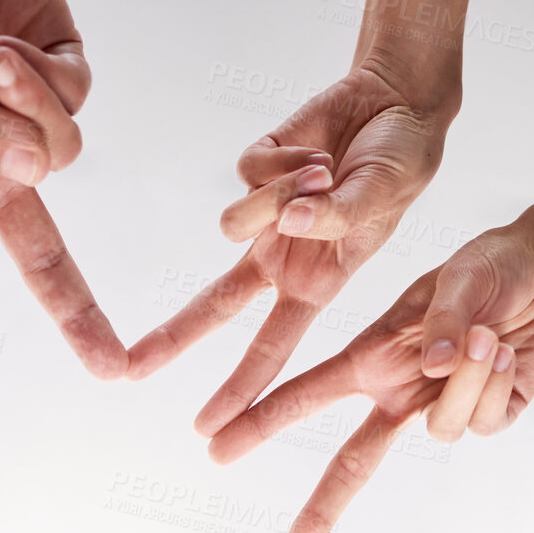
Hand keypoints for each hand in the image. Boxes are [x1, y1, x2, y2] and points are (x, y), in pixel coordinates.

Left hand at [130, 61, 457, 436]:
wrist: (397, 103)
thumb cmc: (400, 165)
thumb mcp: (383, 198)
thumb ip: (338, 215)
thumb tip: (291, 221)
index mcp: (316, 283)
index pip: (271, 347)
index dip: (240, 388)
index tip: (209, 428)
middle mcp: (281, 256)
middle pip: (214, 306)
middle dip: (176, 337)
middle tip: (132, 370)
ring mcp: (263, 214)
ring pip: (233, 222)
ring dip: (281, 196)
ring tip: (327, 173)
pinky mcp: (254, 170)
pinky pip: (248, 171)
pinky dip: (286, 158)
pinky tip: (315, 150)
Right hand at [207, 221, 533, 532]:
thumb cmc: (491, 267)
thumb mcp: (457, 279)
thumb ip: (440, 324)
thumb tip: (431, 367)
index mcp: (372, 358)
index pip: (307, 394)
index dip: (262, 420)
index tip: (218, 444)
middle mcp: (400, 392)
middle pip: (351, 463)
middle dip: (320, 507)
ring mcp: (442, 408)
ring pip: (439, 431)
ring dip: (465, 382)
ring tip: (486, 334)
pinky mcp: (488, 417)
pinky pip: (482, 422)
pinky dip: (496, 384)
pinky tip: (507, 351)